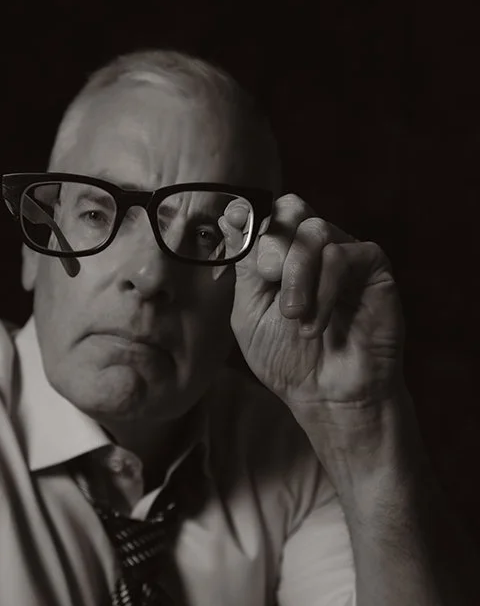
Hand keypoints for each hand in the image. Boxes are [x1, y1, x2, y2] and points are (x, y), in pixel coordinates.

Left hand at [225, 195, 403, 409]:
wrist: (327, 397)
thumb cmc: (288, 360)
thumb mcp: (249, 313)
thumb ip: (244, 266)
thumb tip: (232, 213)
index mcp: (283, 256)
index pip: (266, 214)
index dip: (251, 222)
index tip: (242, 241)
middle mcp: (314, 249)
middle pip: (292, 208)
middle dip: (273, 244)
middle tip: (269, 280)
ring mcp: (345, 255)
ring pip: (315, 230)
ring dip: (297, 274)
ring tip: (294, 316)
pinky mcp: (373, 269)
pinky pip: (343, 255)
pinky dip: (324, 289)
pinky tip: (317, 323)